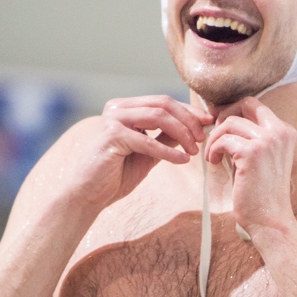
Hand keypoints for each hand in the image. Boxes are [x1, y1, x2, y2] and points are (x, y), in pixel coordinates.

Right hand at [59, 96, 210, 212]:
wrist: (88, 195)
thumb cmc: (116, 175)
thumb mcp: (149, 153)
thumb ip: (167, 137)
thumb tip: (194, 128)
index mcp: (125, 108)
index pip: (163, 102)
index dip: (189, 111)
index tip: (208, 123)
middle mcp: (117, 108)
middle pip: (163, 104)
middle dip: (188, 121)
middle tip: (202, 139)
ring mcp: (113, 119)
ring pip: (158, 116)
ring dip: (181, 134)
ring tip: (193, 151)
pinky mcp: (111, 136)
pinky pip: (148, 141)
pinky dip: (168, 151)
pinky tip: (182, 160)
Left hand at [204, 97, 296, 237]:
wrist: (270, 220)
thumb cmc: (261, 193)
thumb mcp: (260, 158)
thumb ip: (249, 138)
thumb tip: (224, 120)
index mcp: (285, 131)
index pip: (256, 105)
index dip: (234, 111)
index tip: (221, 126)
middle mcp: (280, 131)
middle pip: (246, 103)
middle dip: (224, 115)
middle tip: (215, 134)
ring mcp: (267, 141)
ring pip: (230, 122)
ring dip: (216, 137)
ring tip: (213, 155)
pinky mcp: (252, 152)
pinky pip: (223, 140)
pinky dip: (214, 149)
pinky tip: (214, 162)